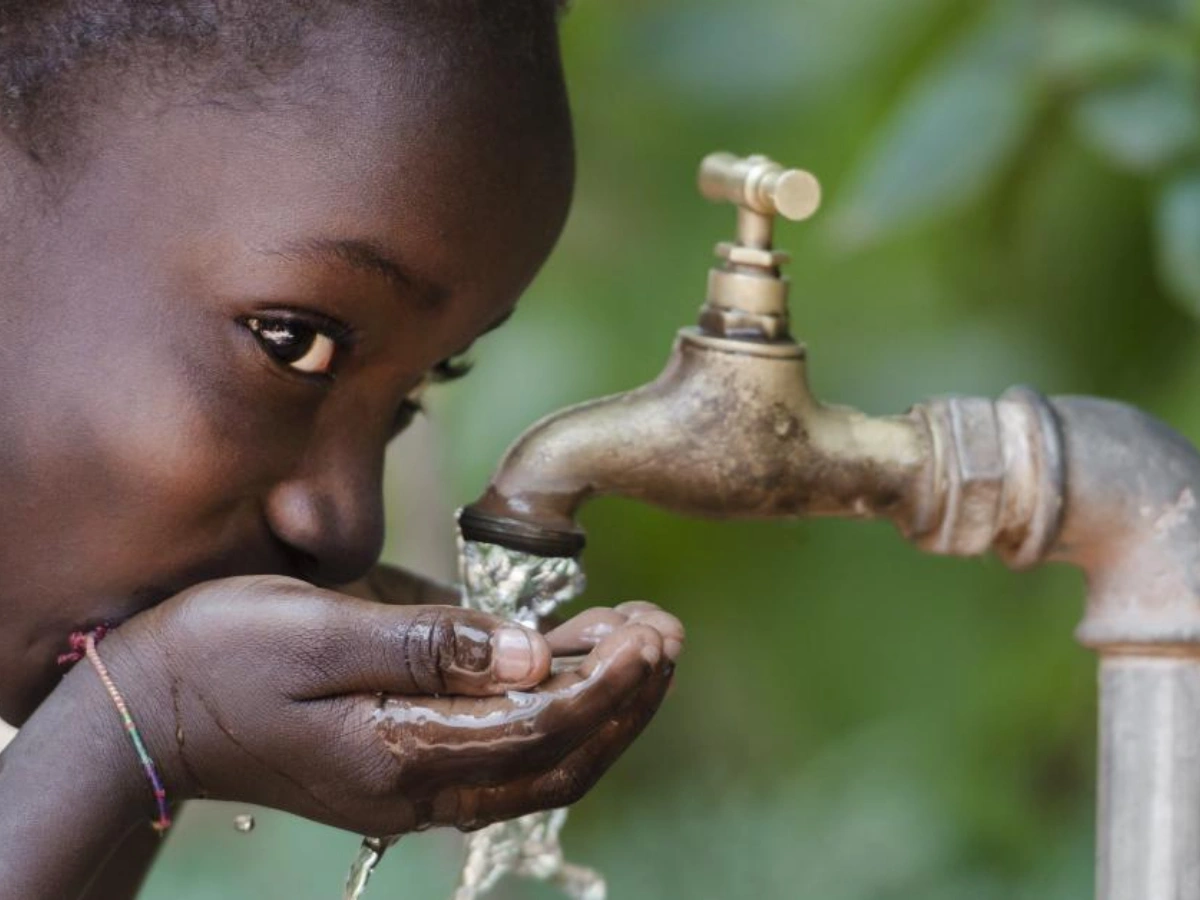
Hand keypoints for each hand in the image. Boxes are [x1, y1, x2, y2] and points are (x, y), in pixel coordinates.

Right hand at [85, 577, 680, 835]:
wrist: (152, 709)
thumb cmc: (224, 655)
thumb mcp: (321, 631)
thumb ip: (428, 644)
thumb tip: (530, 654)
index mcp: (401, 753)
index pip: (540, 728)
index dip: (607, 682)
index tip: (651, 632)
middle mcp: (419, 786)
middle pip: (558, 759)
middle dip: (624, 699)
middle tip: (666, 632)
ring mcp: (414, 784)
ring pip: (540, 763)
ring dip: (601, 707)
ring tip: (644, 642)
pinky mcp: (406, 764)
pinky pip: (504, 750)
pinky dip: (555, 711)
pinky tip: (578, 661)